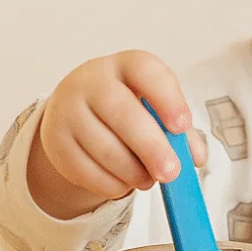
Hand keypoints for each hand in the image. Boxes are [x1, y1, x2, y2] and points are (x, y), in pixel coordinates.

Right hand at [28, 50, 206, 218]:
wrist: (78, 113)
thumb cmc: (130, 110)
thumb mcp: (156, 110)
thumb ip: (180, 132)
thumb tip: (195, 158)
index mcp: (125, 66)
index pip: (146, 72)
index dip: (167, 99)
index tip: (182, 126)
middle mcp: (92, 81)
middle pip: (122, 113)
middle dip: (151, 147)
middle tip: (172, 173)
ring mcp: (68, 110)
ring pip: (104, 148)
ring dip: (133, 172)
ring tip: (148, 180)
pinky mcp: (56, 142)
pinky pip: (87, 171)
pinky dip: (112, 184)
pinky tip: (124, 183)